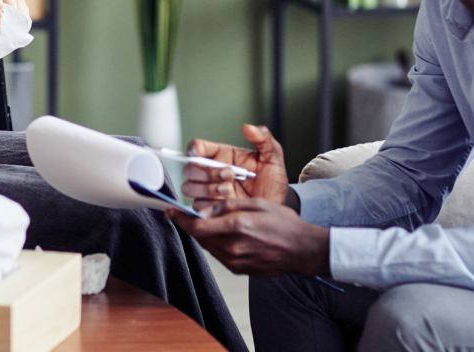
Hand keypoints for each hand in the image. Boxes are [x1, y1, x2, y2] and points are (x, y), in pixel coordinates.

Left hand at [169, 199, 329, 277]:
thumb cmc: (284, 224)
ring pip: (208, 246)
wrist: (303, 250)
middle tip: (188, 213)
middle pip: (199, 237)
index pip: (196, 227)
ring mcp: (236, 262)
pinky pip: (220, 255)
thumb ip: (228, 206)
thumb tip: (206, 209)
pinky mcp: (240, 270)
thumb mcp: (257, 204)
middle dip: (192, 225)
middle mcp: (233, 248)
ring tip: (214, 223)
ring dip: (205, 234)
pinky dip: (217, 244)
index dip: (180, 219)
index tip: (170, 212)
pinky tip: (228, 235)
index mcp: (236, 228)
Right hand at [181, 125, 289, 216]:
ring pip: (189, 187)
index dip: (194, 148)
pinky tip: (226, 204)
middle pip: (189, 168)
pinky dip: (208, 205)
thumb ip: (263, 138)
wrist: (276, 205)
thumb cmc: (272, 180)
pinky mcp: (209, 209)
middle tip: (229, 174)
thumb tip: (248, 127)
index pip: (197, 147)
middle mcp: (210, 172)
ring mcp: (208, 191)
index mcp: (220, 155)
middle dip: (206, 172)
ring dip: (207, 188)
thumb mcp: (272, 156)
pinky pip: (197, 207)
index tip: (199, 151)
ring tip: (229, 190)